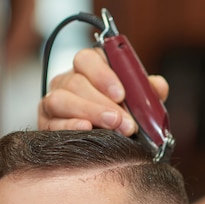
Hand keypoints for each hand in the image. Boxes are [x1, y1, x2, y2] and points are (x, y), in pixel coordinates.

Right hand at [38, 48, 168, 134]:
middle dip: (103, 102)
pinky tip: (86, 129)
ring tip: (113, 127)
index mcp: (90, 68)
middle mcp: (67, 81)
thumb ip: (149, 91)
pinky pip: (52, 122)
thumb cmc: (124, 115)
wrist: (107, 144)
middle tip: (126, 121)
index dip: (103, 74)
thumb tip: (158, 86)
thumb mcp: (140, 102)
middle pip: (76, 82)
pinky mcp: (46, 123)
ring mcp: (53, 101)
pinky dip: (69, 126)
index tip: (122, 94)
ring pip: (60, 100)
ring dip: (89, 113)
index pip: (87, 59)